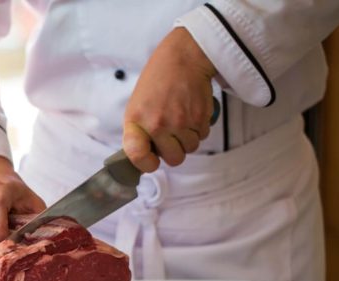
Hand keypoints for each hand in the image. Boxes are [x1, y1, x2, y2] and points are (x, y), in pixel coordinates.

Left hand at [123, 28, 216, 171]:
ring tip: (181, 119)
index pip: (136, 155)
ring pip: (190, 148)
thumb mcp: (136, 106)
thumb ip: (139, 133)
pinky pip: (202, 136)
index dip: (145, 164)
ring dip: (188, 138)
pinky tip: (191, 112)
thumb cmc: (157, 82)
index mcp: (136, 121)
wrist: (183, 58)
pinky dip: (198, 128)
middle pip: (173, 159)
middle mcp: (158, 124)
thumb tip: (146, 157)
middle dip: (174, 150)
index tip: (151, 161)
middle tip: (171, 134)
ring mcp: (180, 122)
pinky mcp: (200, 117)